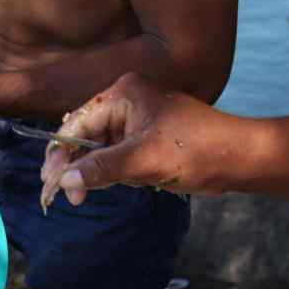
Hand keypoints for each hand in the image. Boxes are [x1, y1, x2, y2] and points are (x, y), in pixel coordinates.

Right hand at [39, 72, 226, 208]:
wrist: (238, 158)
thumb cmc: (196, 150)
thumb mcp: (142, 161)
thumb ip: (100, 169)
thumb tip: (65, 181)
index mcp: (124, 94)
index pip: (77, 121)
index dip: (60, 153)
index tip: (50, 182)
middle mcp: (127, 101)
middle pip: (85, 134)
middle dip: (74, 165)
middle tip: (62, 194)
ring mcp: (137, 120)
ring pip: (99, 148)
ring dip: (91, 171)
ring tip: (81, 195)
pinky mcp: (146, 138)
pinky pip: (116, 155)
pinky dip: (109, 172)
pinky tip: (106, 185)